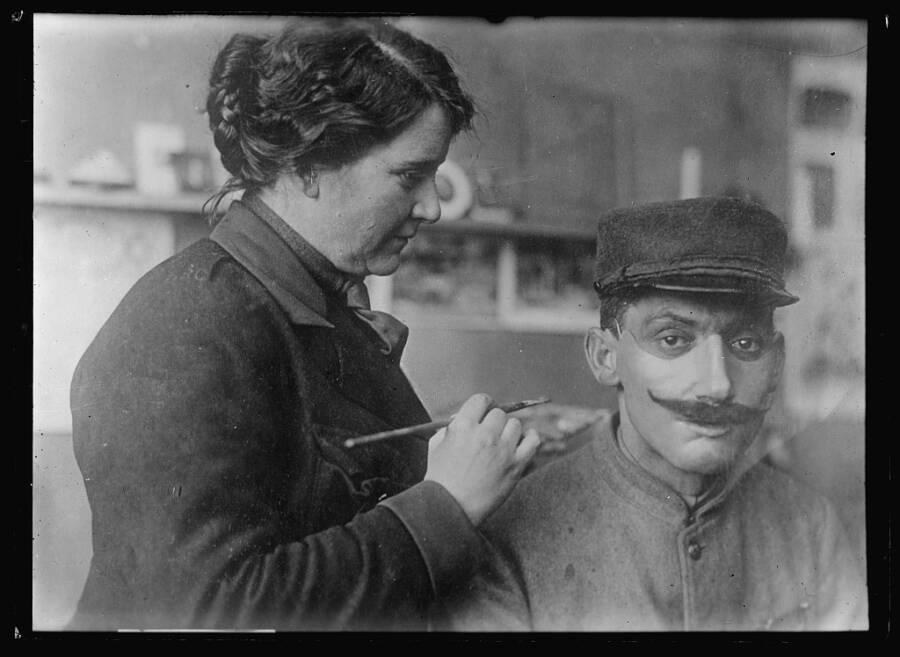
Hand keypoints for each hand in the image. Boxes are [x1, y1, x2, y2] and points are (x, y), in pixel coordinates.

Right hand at [424, 394, 540, 525]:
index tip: (485, 411)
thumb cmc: (441, 480)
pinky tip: (525, 439)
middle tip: (490, 434)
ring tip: (502, 443)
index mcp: (462, 426)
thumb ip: (450, 428)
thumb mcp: (436, 446)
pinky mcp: (516, 465)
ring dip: (509, 431)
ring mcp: (502, 449)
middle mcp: (484, 434)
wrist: (451, 509)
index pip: (481, 400)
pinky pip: (533, 440)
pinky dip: (530, 437)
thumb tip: (461, 417)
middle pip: (499, 413)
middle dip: (494, 422)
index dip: (484, 405)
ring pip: (516, 425)